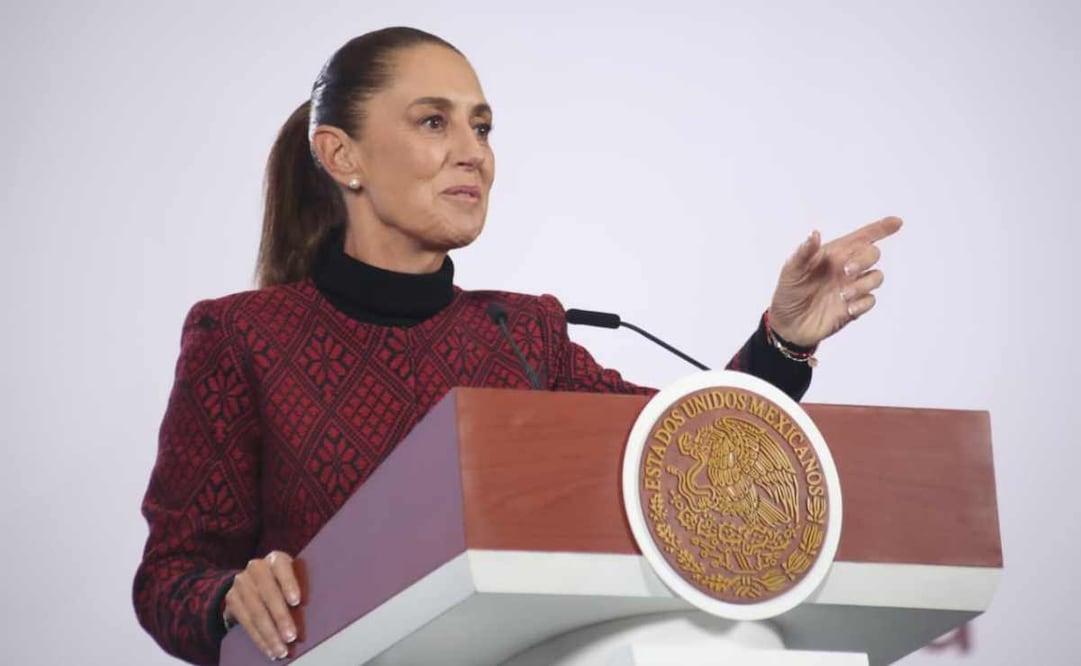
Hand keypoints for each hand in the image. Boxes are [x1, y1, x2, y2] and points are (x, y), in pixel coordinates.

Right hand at [224, 551, 301, 660]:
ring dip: (270, 634)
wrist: (251, 583)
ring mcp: (242, 582)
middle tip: (292, 637)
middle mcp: (256, 567)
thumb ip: (302, 587)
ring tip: (281, 650)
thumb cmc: (284, 583)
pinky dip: (259, 639)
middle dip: (281, 618)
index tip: (297, 602)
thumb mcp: (292, 578)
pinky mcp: (231, 599)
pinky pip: (246, 622)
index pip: (282, 567)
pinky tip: (269, 650)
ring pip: (256, 612)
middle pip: (269, 594)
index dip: (289, 584)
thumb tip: (320, 608)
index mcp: (276, 559)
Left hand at [768, 216, 902, 346]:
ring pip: (876, 276)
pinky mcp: (853, 307)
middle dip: (865, 258)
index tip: (896, 222)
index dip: (880, 228)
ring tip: (842, 294)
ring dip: (864, 283)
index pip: (861, 238)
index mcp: (833, 254)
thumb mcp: (790, 271)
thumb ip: (803, 253)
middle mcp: (846, 268)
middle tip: (847, 270)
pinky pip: (870, 301)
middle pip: (872, 254)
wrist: (787, 325)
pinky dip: (862, 302)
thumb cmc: (788, 293)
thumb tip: (814, 234)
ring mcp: (852, 288)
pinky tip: (847, 307)